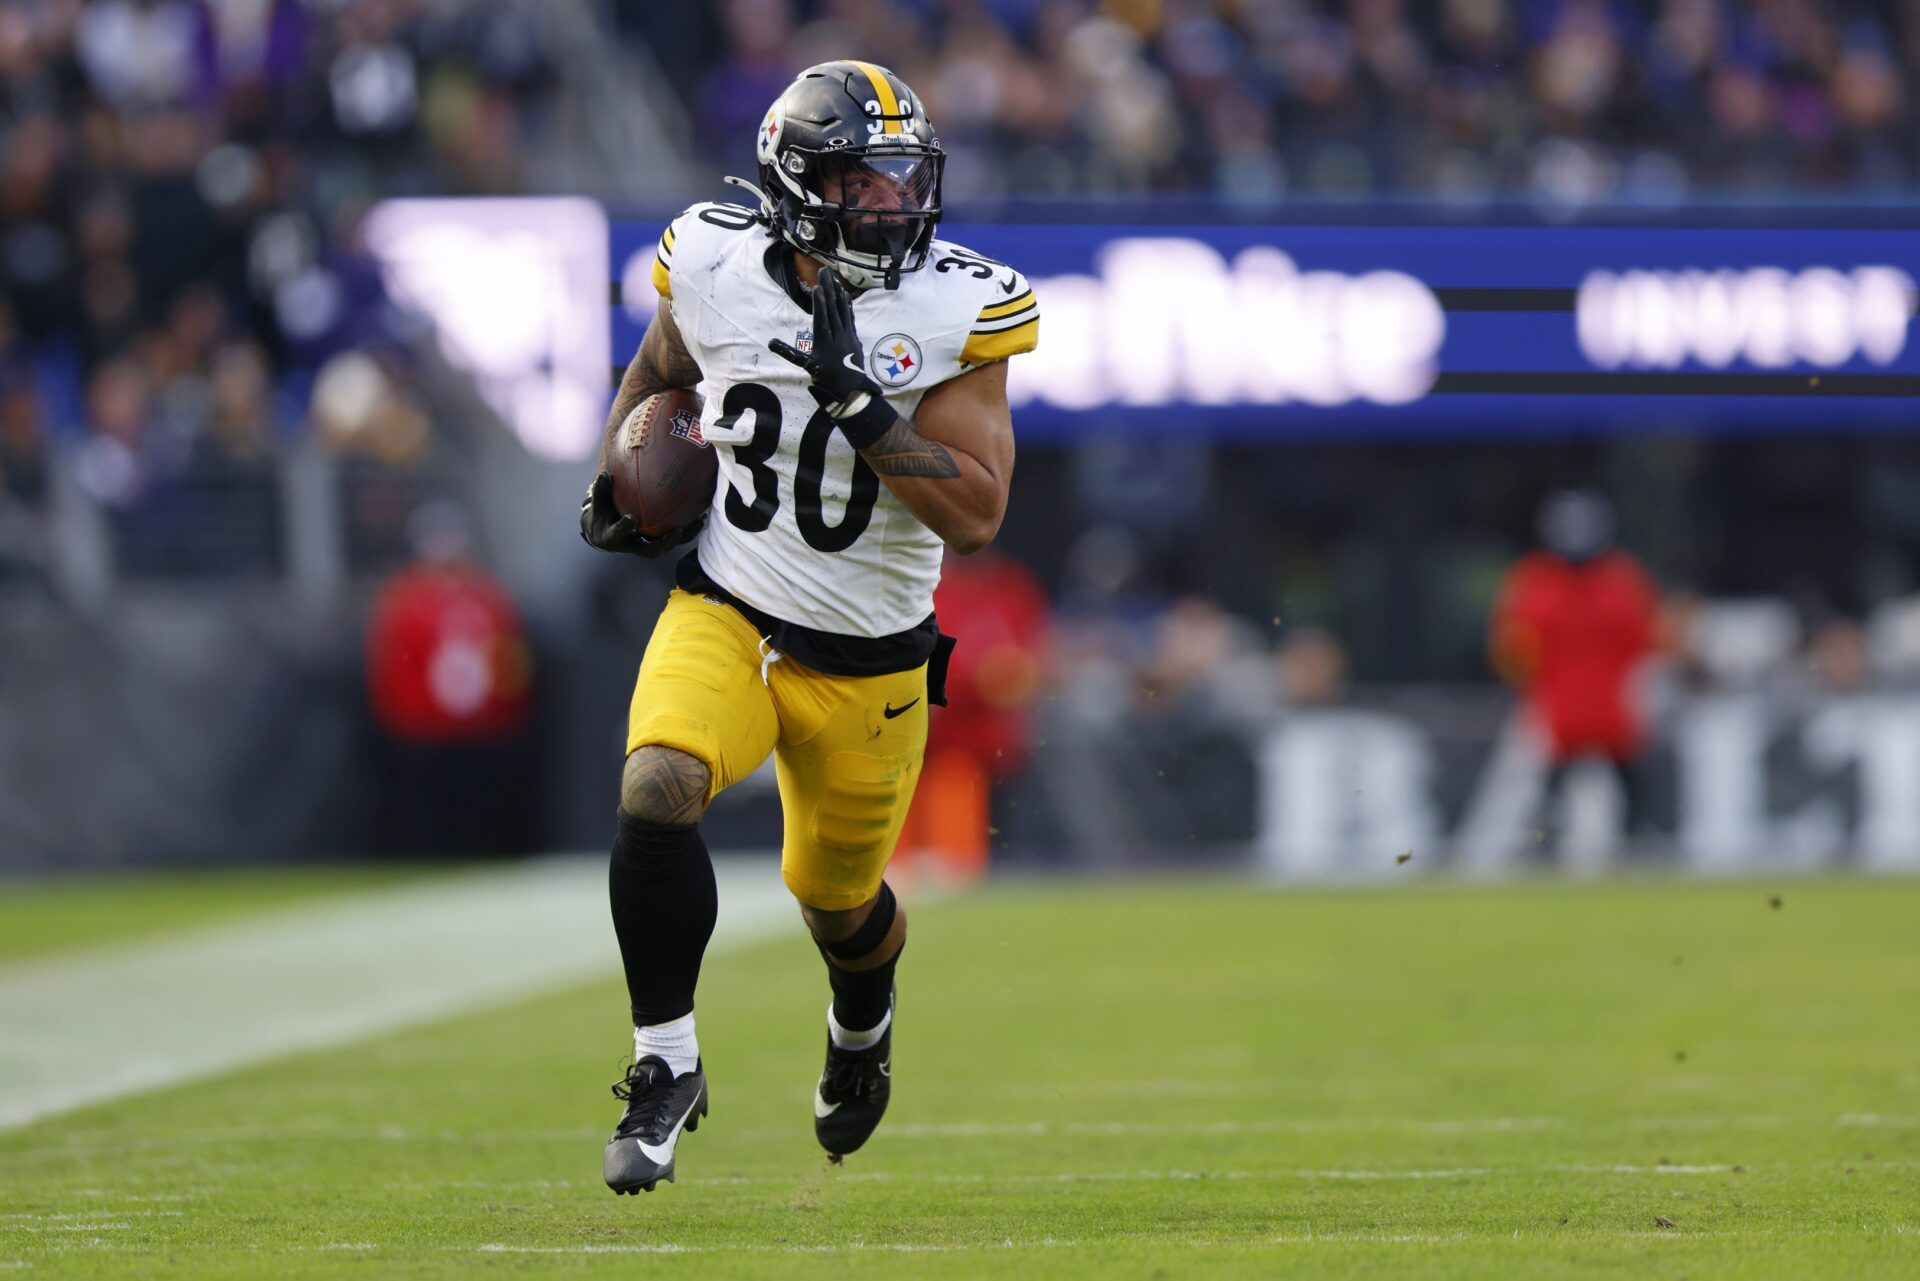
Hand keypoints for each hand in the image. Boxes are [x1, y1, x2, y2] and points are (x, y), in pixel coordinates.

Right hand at [579, 472, 702, 558]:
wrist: (604, 531)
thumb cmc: (601, 514)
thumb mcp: (598, 503)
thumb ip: (601, 490)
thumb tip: (605, 474)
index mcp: (613, 538)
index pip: (618, 534)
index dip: (624, 528)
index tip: (631, 520)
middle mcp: (633, 545)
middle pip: (652, 551)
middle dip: (666, 544)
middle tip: (678, 532)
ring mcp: (647, 545)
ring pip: (668, 545)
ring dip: (685, 536)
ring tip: (700, 522)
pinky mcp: (657, 540)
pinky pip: (674, 536)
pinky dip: (688, 528)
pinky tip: (702, 514)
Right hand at [768, 269, 893, 445]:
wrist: (850, 390)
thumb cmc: (825, 379)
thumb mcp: (807, 366)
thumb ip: (789, 353)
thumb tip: (771, 343)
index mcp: (824, 342)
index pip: (822, 318)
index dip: (820, 302)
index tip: (818, 287)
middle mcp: (837, 336)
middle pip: (832, 308)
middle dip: (828, 288)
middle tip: (824, 271)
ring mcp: (847, 335)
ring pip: (842, 310)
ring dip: (838, 292)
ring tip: (834, 278)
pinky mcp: (854, 337)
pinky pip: (850, 317)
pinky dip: (847, 305)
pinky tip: (845, 295)